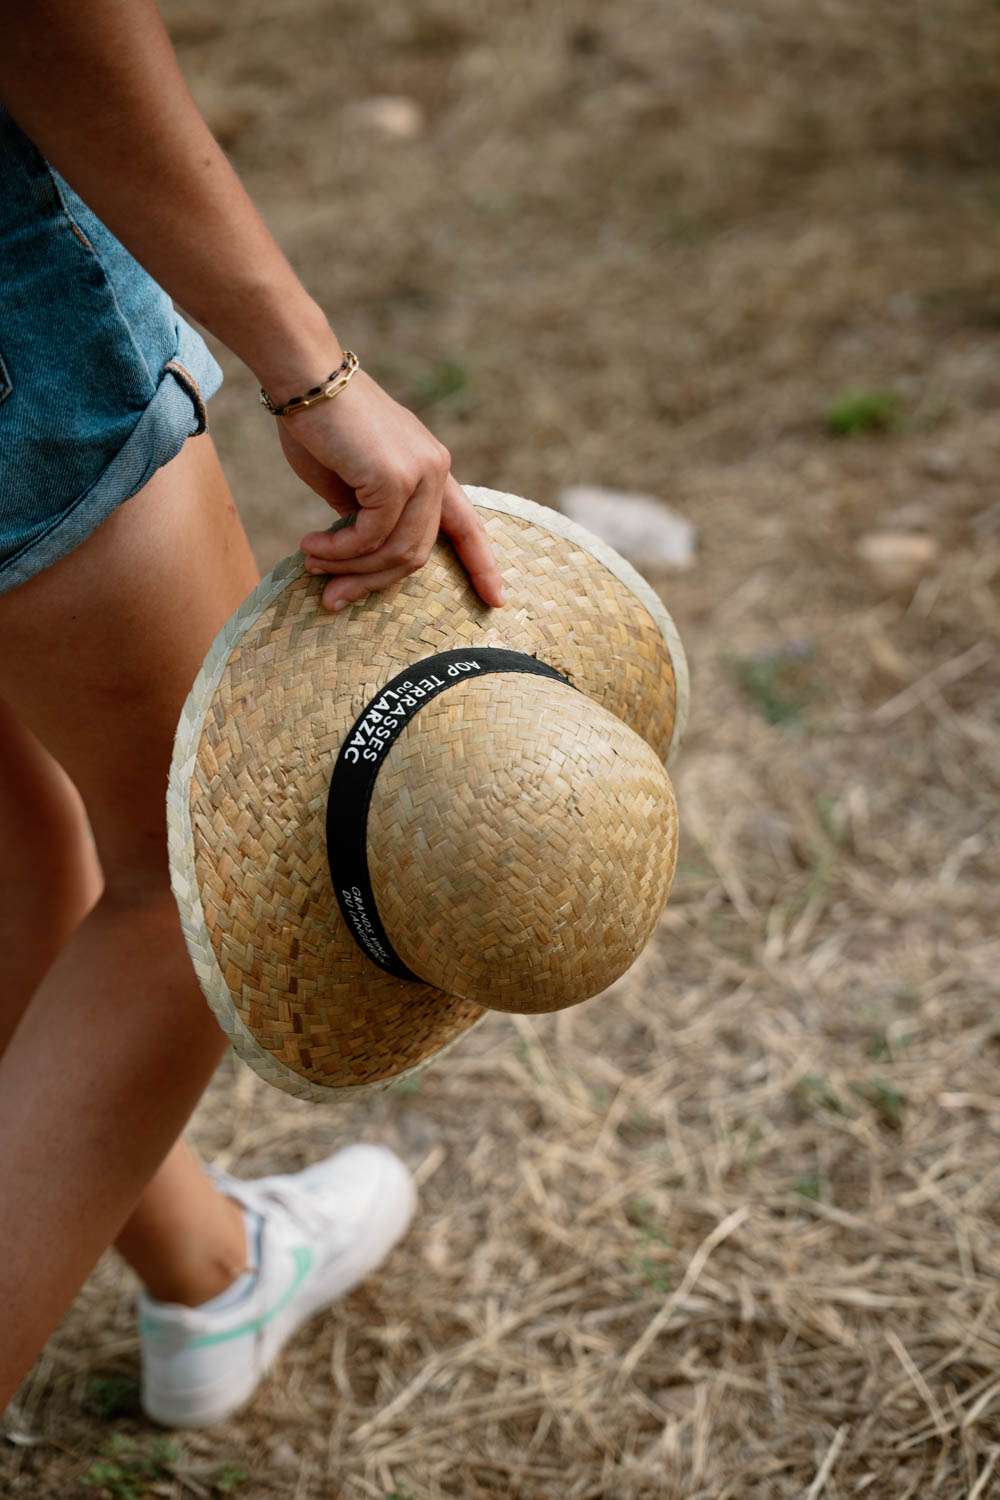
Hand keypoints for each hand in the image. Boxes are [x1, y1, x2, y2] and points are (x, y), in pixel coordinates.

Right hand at [276, 370, 506, 611]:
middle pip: (417, 553)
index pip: (466, 525)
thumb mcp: (348, 482)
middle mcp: (436, 469)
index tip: (498, 600)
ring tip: (311, 563)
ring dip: (348, 568)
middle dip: (372, 581)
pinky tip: (312, 546)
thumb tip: (358, 557)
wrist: (303, 376)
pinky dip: (340, 551)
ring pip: (396, 551)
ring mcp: (421, 472)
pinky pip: (371, 537)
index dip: (483, 565)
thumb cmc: (317, 425)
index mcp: (432, 468)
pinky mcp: (397, 477)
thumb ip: (365, 516)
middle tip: (332, 596)